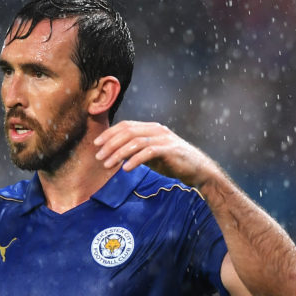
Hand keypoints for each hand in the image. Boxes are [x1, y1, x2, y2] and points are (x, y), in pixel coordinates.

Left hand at [93, 120, 220, 188]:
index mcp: (151, 128)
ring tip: (108, 165)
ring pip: (135, 142)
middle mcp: (157, 130)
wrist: (198, 170)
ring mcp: (164, 139)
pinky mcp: (170, 150)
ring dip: (118, 154)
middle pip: (127, 132)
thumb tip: (113, 152)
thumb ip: (135, 149)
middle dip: (110, 144)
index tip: (96, 144)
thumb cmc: (172, 162)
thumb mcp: (151, 153)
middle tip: (99, 157)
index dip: (109, 133)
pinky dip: (134, 160)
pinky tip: (125, 169)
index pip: (125, 125)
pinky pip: (147, 153)